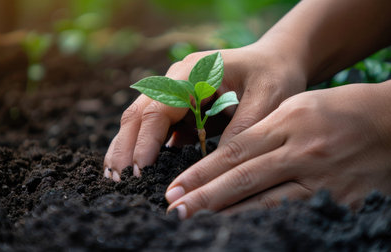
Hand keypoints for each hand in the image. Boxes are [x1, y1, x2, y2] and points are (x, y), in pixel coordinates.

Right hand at [103, 44, 306, 180]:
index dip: (147, 140)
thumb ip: (239, 132)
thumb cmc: (273, 77)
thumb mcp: (266, 102)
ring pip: (140, 120)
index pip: (159, 108)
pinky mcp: (178, 107)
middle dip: (126, 147)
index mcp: (193, 73)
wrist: (275, 62)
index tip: (140, 170)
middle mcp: (176, 80)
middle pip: (140, 113)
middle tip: (116, 180)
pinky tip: (134, 169)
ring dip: (127, 148)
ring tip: (114, 178)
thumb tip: (211, 170)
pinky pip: (154, 128)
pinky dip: (142, 148)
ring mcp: (174, 93)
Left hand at [166, 81, 390, 218]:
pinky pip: (294, 213)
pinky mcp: (339, 200)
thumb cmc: (339, 111)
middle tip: (174, 211)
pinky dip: (265, 222)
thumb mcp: (296, 107)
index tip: (174, 189)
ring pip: (265, 201)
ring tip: (199, 224)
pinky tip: (243, 229)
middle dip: (204, 197)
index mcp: (287, 121)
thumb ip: (261, 130)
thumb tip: (225, 158)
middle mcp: (301, 151)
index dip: (200, 173)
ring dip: (228, 215)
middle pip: (242, 178)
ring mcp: (321, 178)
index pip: (233, 151)